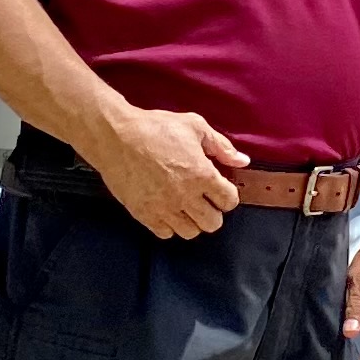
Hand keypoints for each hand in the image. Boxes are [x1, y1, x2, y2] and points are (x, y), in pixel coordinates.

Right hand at [87, 98, 243, 237]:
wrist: (116, 136)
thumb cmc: (155, 128)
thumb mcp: (194, 126)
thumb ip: (221, 146)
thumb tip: (242, 161)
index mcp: (201, 175)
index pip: (229, 201)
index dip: (228, 195)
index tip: (220, 188)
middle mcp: (185, 196)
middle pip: (212, 223)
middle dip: (213, 211)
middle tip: (204, 198)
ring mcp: (163, 208)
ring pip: (190, 232)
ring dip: (192, 220)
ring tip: (186, 205)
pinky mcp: (144, 214)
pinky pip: (165, 233)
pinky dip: (169, 225)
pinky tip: (167, 209)